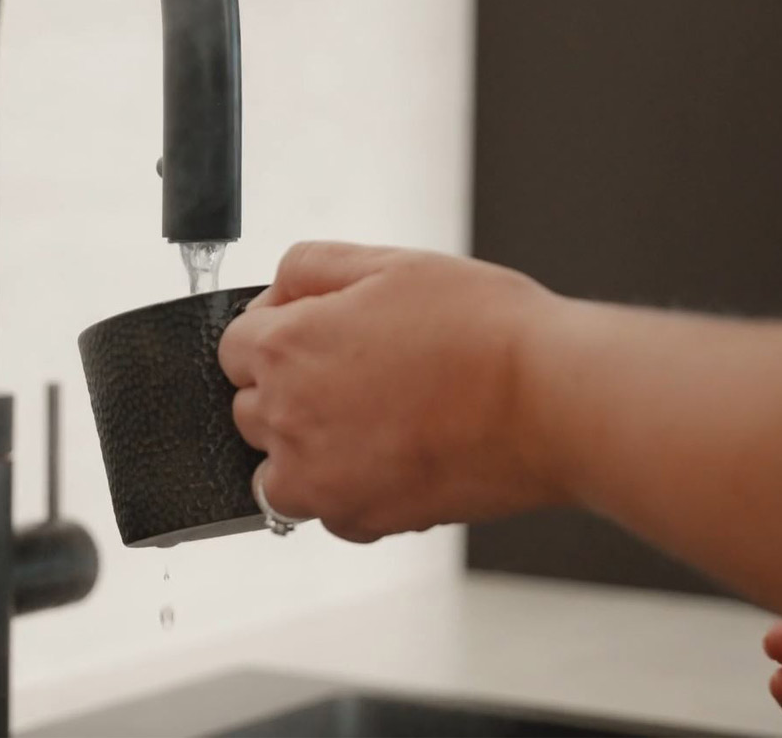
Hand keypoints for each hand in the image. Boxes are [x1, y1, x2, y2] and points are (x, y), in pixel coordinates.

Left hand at [217, 241, 564, 542]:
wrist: (549, 399)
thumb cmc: (483, 330)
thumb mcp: (389, 263)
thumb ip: (310, 267)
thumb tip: (276, 289)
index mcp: (285, 348)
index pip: (232, 347)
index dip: (277, 333)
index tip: (317, 334)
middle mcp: (288, 418)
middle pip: (250, 409)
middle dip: (288, 390)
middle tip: (357, 374)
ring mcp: (320, 478)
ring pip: (277, 469)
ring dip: (307, 449)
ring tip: (372, 421)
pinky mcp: (360, 519)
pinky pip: (328, 510)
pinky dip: (349, 490)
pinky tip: (396, 455)